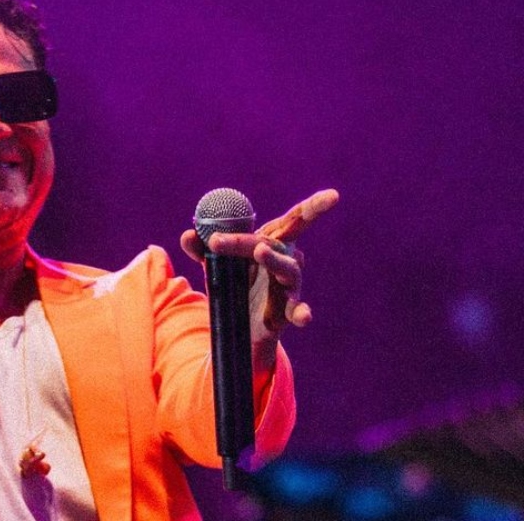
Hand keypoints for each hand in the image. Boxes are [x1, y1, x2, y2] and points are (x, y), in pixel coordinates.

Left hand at [181, 189, 338, 340]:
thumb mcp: (215, 266)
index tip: (335, 196)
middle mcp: (285, 261)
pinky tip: (306, 317)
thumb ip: (202, 249)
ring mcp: (288, 286)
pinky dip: (301, 312)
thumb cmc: (233, 285)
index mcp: (272, 242)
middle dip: (273, 233)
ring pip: (288, 270)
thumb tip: (188, 235)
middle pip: (280, 243)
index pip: (293, 220)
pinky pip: (296, 311)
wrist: (237, 328)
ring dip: (274, 260)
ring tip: (260, 252)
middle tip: (238, 237)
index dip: (314, 207)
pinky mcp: (286, 312)